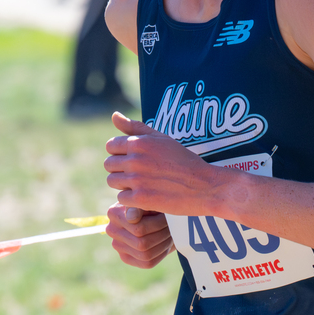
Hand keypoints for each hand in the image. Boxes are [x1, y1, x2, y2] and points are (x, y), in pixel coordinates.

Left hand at [103, 112, 225, 216]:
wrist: (204, 186)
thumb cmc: (184, 161)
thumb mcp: (162, 139)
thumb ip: (135, 127)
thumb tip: (114, 115)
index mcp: (139, 142)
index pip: (111, 145)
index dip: (120, 153)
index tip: (134, 159)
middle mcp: (135, 159)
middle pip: (109, 165)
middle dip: (120, 169)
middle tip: (139, 173)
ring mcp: (137, 180)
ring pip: (112, 181)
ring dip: (124, 184)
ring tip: (142, 184)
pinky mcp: (140, 199)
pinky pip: (121, 199)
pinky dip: (132, 200)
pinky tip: (147, 196)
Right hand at [105, 203, 173, 268]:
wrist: (152, 213)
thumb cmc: (152, 203)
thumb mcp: (149, 198)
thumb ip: (140, 206)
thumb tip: (132, 218)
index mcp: (114, 213)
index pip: (139, 228)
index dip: (159, 224)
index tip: (168, 218)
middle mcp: (112, 230)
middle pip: (142, 242)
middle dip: (162, 235)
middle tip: (171, 228)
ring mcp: (118, 246)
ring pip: (145, 254)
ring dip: (162, 244)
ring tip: (169, 234)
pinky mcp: (126, 257)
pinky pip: (147, 262)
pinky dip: (160, 254)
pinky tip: (165, 244)